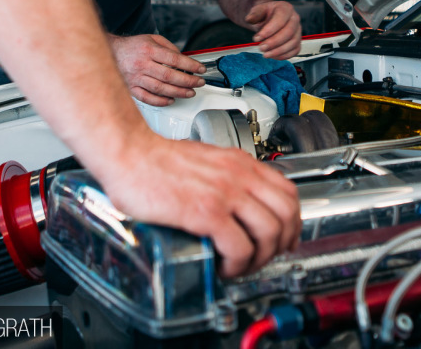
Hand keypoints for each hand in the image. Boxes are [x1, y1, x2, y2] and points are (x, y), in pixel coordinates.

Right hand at [98, 134, 300, 276]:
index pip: (287, 191)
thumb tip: (234, 205)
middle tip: (264, 258)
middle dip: (282, 243)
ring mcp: (224, 192)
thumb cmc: (156, 160)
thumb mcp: (205, 162)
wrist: (129, 154)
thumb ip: (225, 178)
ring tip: (241, 266)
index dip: (292, 221)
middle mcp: (238, 175)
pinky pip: (239, 246)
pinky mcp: (205, 211)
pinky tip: (223, 266)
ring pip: (270, 231)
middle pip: (286, 213)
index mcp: (240, 164)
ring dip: (260, 257)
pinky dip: (237, 264)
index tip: (285, 238)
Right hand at [111, 33, 205, 106]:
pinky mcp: (131, 88)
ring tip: (190, 92)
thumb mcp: (152, 38)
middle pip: (170, 76)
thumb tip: (183, 58)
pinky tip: (171, 100)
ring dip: (178, 92)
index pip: (175, 59)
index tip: (200, 69)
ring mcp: (136, 78)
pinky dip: (161, 101)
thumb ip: (168, 47)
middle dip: (188, 81)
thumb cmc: (132, 46)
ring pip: (161, 88)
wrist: (110, 52)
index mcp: (149, 50)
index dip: (191, 65)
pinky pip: (148, 98)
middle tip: (199, 82)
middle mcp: (142, 64)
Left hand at [245, 0, 301, 58]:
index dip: (269, 30)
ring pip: (293, 43)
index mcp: (286, 8)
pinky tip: (272, 56)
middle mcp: (295, 19)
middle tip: (261, 48)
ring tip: (265, 54)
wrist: (270, 19)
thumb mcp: (258, 10)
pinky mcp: (298, 42)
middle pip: (288, 32)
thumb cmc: (265, 15)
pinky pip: (295, 51)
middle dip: (274, 42)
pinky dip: (284, 55)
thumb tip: (249, 19)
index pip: (280, 19)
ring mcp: (298, 31)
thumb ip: (254, 14)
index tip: (256, 38)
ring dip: (278, 51)